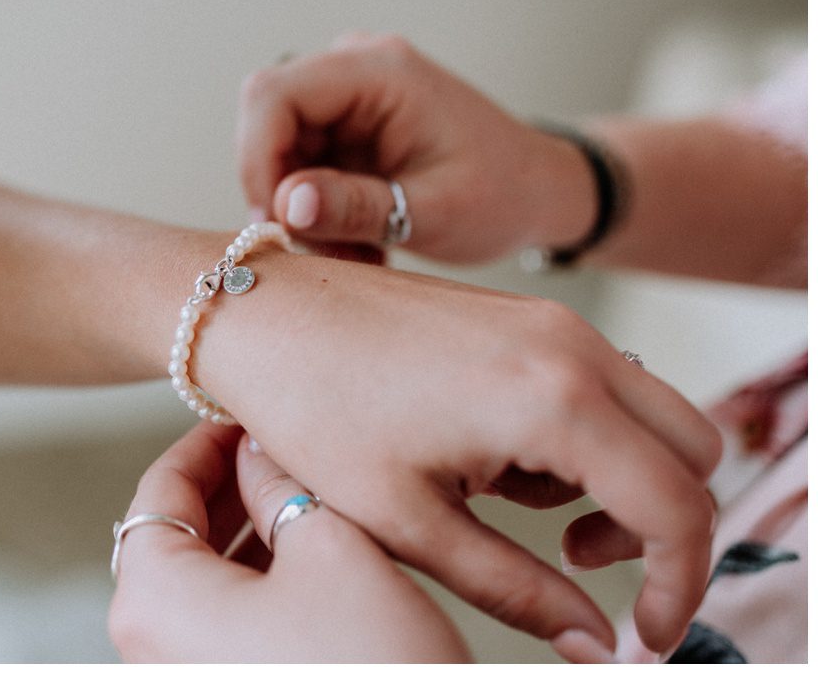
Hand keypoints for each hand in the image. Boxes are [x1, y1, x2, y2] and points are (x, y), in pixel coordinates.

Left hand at [108, 423, 469, 661]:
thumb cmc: (371, 667)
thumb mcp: (330, 549)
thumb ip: (281, 486)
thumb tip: (261, 453)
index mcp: (154, 599)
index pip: (161, 491)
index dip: (205, 444)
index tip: (244, 418)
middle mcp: (150, 648)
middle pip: (175, 537)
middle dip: (229, 488)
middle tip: (278, 451)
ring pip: (203, 583)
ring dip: (246, 534)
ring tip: (302, 498)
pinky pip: (223, 624)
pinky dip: (255, 583)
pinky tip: (306, 559)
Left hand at [190, 248, 721, 658]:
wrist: (263, 315)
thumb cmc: (315, 409)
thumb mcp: (410, 520)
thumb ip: (516, 589)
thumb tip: (592, 642)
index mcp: (553, 399)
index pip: (677, 508)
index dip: (677, 586)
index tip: (642, 636)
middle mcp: (573, 348)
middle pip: (693, 453)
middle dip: (662, 526)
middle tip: (578, 563)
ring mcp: (553, 322)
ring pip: (651, 416)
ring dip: (617, 479)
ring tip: (506, 502)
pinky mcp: (528, 317)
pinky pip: (599, 387)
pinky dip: (582, 437)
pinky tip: (490, 455)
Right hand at [237, 32, 596, 261]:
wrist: (538, 190)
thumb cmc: (501, 195)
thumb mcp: (432, 212)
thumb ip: (356, 206)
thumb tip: (284, 205)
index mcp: (380, 71)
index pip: (272, 94)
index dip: (256, 158)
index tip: (276, 223)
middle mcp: (355, 68)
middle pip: (265, 121)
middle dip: (280, 194)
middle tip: (322, 250)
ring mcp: (347, 94)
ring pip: (277, 150)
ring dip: (300, 211)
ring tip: (356, 252)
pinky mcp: (343, 123)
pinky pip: (298, 164)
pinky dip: (317, 210)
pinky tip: (358, 238)